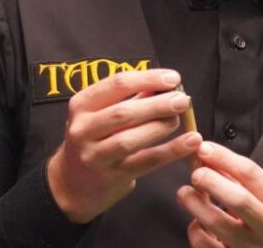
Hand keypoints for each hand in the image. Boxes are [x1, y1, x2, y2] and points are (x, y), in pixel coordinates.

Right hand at [47, 68, 201, 222]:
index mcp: (81, 105)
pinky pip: (145, 162)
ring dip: (161, 126)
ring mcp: (95, 155)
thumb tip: (165, 85)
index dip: (148, 79)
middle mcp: (83, 129)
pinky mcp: (111, 176)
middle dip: (158, 104)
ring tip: (180, 119)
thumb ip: (131, 98)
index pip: (117, 85)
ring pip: (131, 139)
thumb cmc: (93, 140)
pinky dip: (171, 151)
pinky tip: (190, 142)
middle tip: (182, 99)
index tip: (173, 78)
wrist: (72, 184)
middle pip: (124, 112)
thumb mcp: (100, 114)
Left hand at [177, 141, 262, 247]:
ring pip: (218, 224)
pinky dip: (195, 230)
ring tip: (185, 193)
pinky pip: (206, 244)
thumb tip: (206, 154)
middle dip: (211, 181)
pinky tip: (196, 222)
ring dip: (196, 204)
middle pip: (238, 199)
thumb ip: (236, 176)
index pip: (250, 173)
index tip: (204, 148)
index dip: (223, 158)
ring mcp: (252, 247)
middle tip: (195, 173)